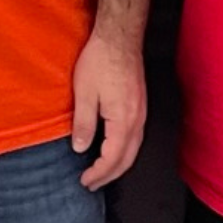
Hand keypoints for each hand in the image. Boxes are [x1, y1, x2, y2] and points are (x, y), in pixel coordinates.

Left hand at [72, 30, 146, 190]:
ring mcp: (142, 112)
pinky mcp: (140, 105)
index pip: (112, 158)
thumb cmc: (100, 60)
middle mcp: (137, 120)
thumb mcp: (84, 93)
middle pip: (127, 159)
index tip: (84, 181)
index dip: (98, 173)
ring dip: (118, 164)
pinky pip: (136, 137)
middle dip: (109, 175)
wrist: (119, 38)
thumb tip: (80, 148)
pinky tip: (114, 149)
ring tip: (101, 172)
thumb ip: (84, 123)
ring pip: (134, 149)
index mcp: (123, 120)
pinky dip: (125, 151)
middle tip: (91, 184)